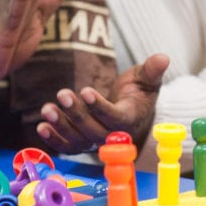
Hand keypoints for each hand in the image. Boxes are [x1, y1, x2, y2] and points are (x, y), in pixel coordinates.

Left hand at [36, 53, 170, 153]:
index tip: (85, 90)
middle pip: (93, 131)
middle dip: (76, 113)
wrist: (130, 110)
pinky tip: (42, 126)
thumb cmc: (138, 91)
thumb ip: (152, 70)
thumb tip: (164, 57)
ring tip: (47, 109)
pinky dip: (54, 140)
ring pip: (78, 140)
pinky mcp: (83, 143)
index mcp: (129, 119)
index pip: (115, 117)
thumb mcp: (146, 78)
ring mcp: (96, 142)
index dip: (100, 107)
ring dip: (61, 126)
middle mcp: (113, 135)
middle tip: (62, 94)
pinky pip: (68, 147)